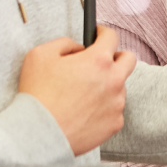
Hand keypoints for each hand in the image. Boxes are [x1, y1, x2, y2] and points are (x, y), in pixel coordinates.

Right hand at [17, 27, 136, 155]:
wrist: (38, 134)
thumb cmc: (37, 94)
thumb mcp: (40, 54)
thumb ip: (65, 43)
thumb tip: (79, 48)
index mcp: (98, 60)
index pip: (112, 37)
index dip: (103, 33)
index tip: (98, 35)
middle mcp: (113, 80)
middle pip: (129, 60)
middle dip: (116, 56)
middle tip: (101, 62)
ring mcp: (116, 104)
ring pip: (120, 87)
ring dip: (108, 85)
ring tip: (84, 94)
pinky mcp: (114, 124)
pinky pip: (114, 110)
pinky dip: (104, 108)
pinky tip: (85, 112)